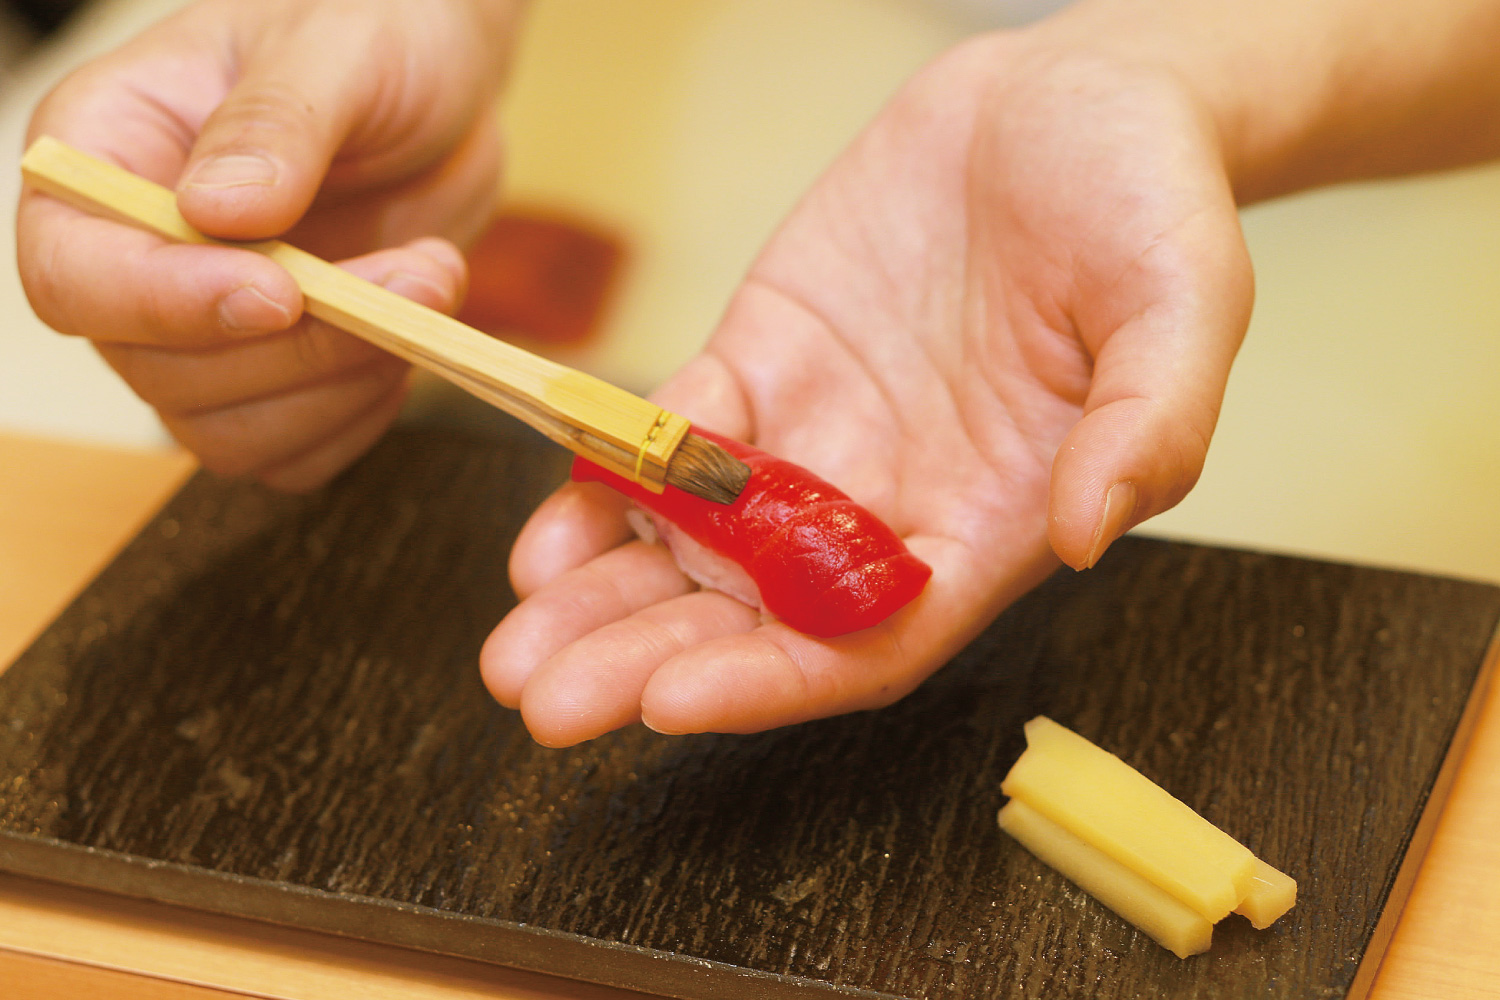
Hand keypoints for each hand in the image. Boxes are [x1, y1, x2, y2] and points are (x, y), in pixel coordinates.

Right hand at [17, 0, 520, 489]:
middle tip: (419, 273)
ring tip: (432, 284)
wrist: (442, 82)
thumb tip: (219, 212)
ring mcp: (205, 329)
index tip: (278, 292)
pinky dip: (360, 418)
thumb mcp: (336, 45)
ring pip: (228, 432)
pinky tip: (409, 342)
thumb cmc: (373, 30)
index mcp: (106, 154)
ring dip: (345, 383)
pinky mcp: (280, 376)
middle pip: (159, 373)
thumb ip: (278, 122)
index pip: (72, 272)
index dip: (164, 303)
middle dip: (304, 345)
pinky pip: (295, 454)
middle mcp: (137, 256)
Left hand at [480, 31, 1253, 744]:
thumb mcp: (1185, 301)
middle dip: (648, 660)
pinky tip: (545, 530)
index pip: (871, 639)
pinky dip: (607, 483)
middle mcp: (887, 503)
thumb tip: (1093, 527)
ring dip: (604, 597)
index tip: (674, 702)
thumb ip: (1154, 421)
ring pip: (693, 544)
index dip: (773, 678)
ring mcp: (816, 438)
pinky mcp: (762, 364)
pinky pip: (670, 439)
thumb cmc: (1148, 203)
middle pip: (756, 616)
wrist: (1072, 102)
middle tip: (545, 702)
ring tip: (515, 650)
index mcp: (987, 523)